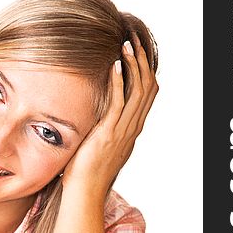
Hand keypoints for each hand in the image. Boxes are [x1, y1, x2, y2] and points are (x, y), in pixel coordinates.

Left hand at [61, 33, 158, 197]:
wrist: (85, 192)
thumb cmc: (87, 172)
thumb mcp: (101, 145)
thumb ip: (105, 129)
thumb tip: (96, 117)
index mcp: (131, 130)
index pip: (147, 95)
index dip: (145, 71)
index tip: (137, 52)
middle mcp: (132, 128)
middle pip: (147, 88)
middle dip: (142, 62)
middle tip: (134, 40)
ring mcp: (122, 131)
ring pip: (137, 92)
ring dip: (133, 66)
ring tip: (127, 45)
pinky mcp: (108, 134)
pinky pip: (118, 103)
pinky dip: (119, 82)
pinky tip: (115, 66)